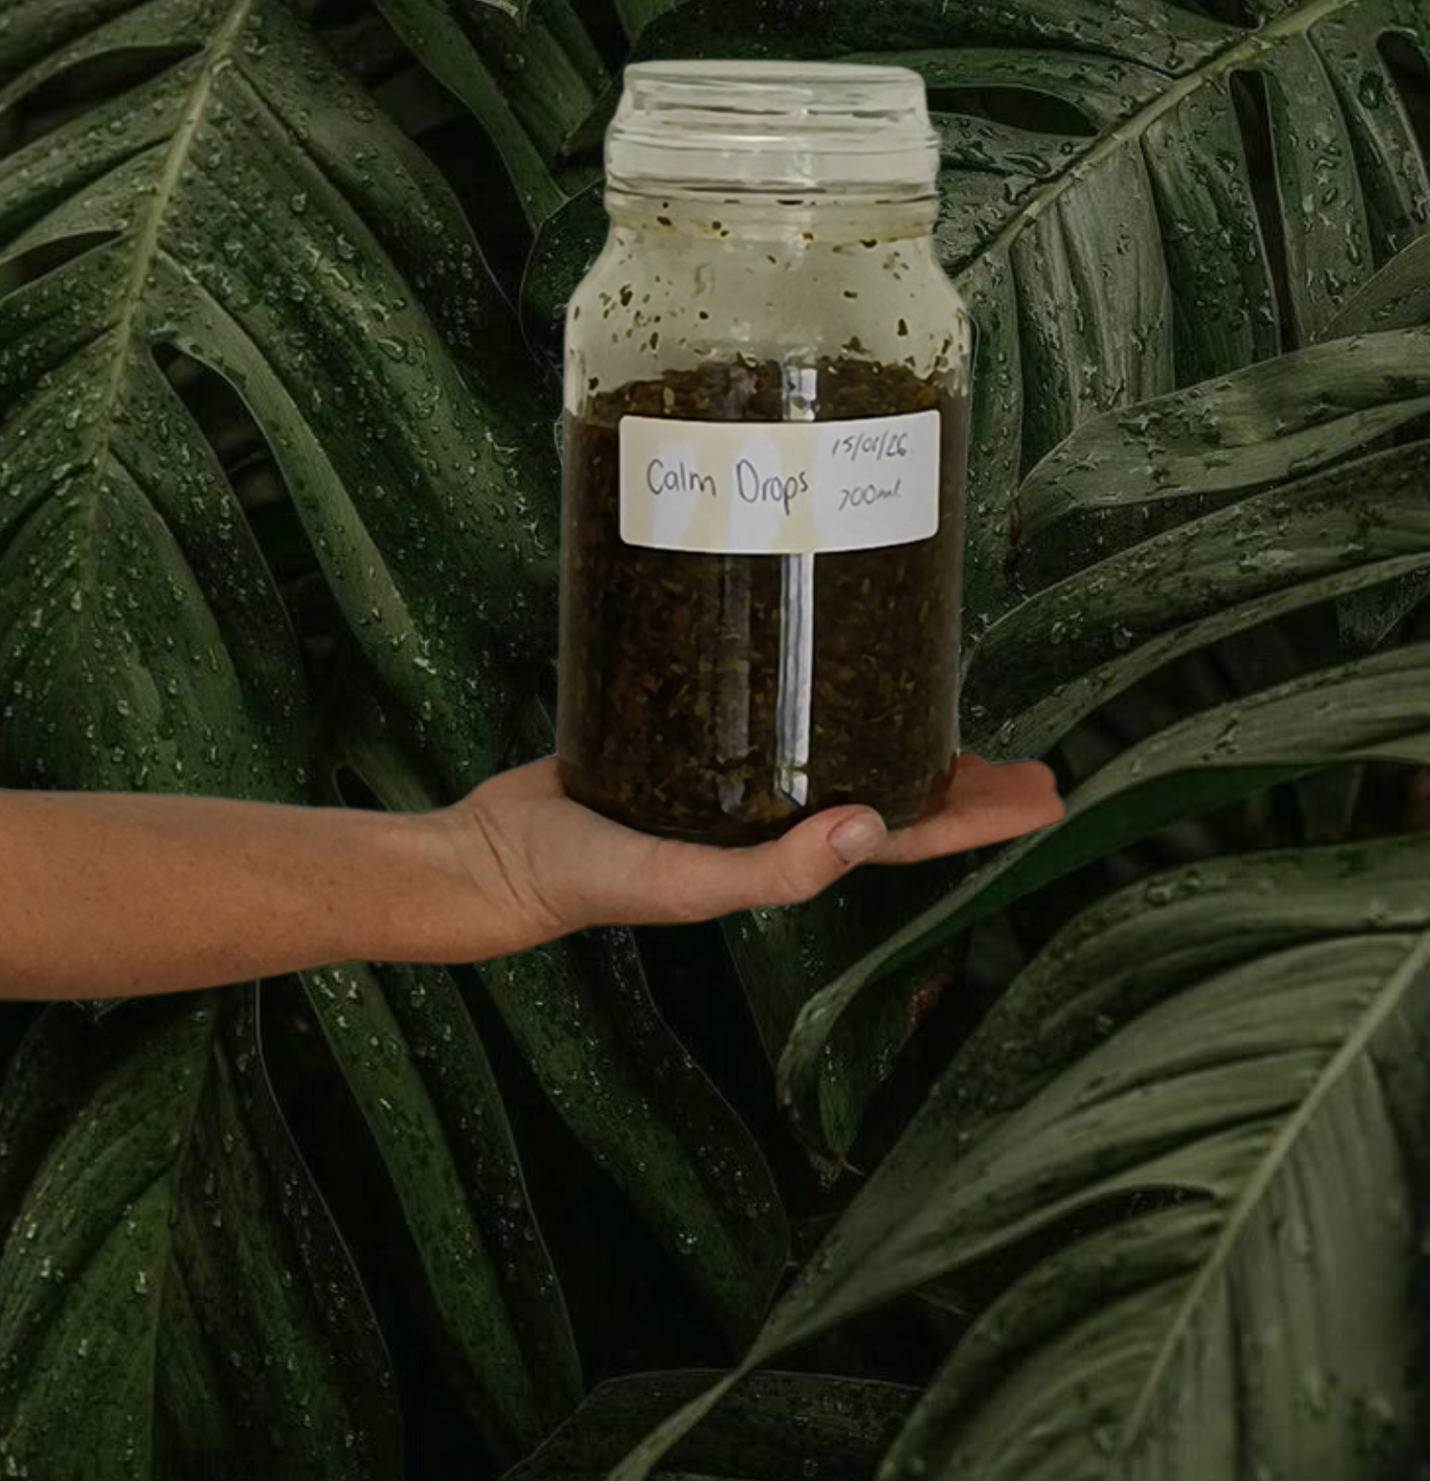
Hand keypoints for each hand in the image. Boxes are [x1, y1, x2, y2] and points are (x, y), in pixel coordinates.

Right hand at [438, 752, 1063, 955]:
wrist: (498, 852)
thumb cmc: (587, 877)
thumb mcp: (682, 880)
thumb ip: (770, 872)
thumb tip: (868, 829)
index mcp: (788, 857)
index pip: (907, 836)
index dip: (979, 819)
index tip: (1046, 797)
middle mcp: (777, 817)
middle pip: (895, 793)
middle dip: (965, 781)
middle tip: (1033, 757)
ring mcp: (740, 779)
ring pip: (846, 749)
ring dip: (906, 735)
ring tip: (956, 705)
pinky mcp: (698, 734)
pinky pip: (782, 717)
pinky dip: (824, 695)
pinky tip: (835, 664)